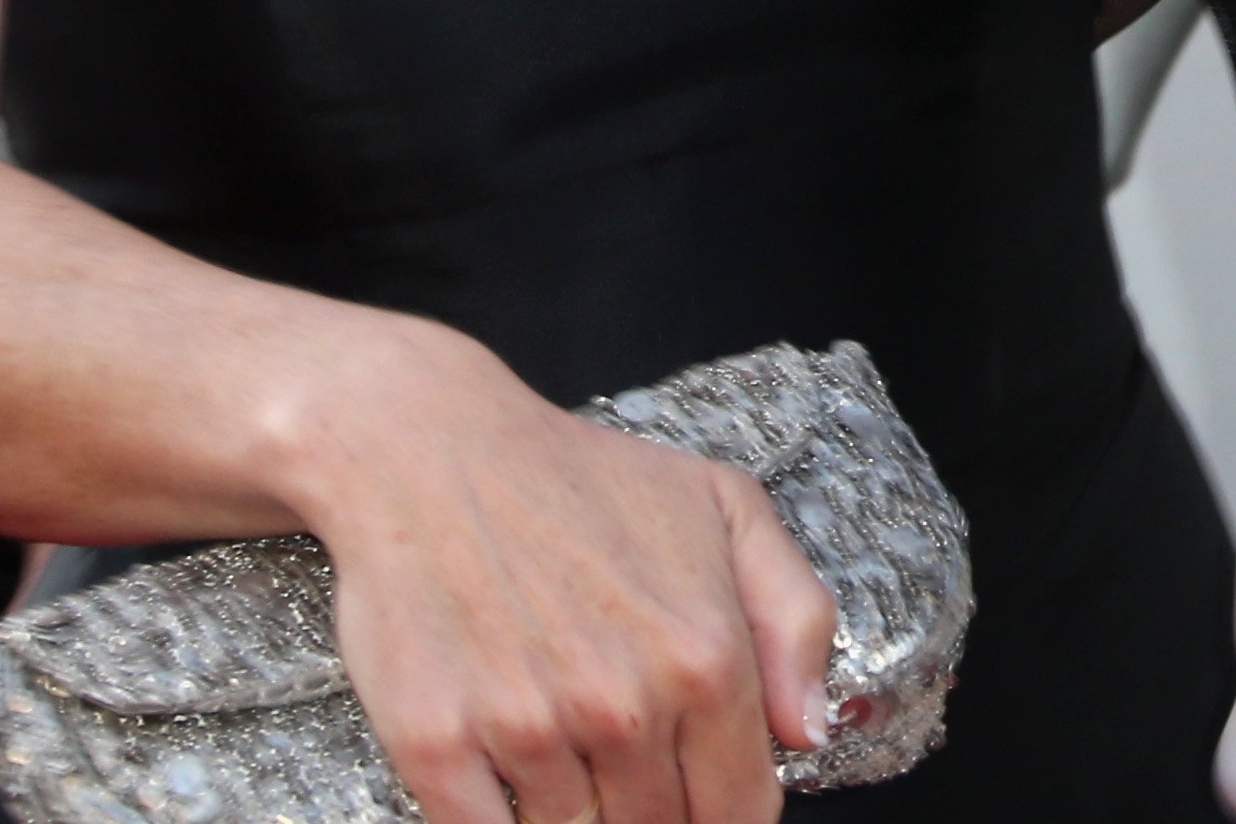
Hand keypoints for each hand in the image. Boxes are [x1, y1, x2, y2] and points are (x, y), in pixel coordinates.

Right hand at [311, 327, 833, 823]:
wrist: (429, 450)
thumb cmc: (578, 480)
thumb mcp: (727, 508)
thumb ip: (796, 619)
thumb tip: (807, 733)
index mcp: (703, 657)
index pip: (739, 809)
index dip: (726, 813)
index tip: (701, 795)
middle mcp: (622, 705)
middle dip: (653, 811)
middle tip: (626, 758)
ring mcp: (526, 730)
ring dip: (575, 809)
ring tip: (559, 737)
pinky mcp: (435, 745)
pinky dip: (498, 821)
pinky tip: (503, 766)